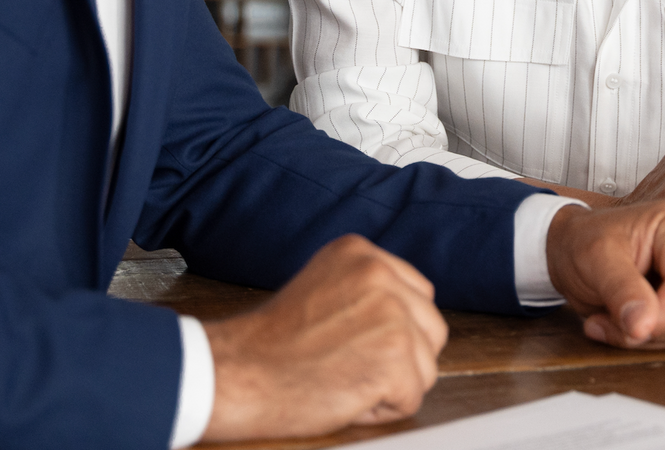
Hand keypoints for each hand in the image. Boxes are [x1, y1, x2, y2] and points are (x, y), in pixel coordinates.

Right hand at [200, 234, 446, 441]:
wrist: (233, 374)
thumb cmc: (269, 344)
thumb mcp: (322, 288)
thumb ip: (367, 291)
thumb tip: (411, 312)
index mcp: (363, 253)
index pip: (418, 296)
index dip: (393, 331)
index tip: (353, 343)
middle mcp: (381, 275)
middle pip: (430, 329)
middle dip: (400, 358)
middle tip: (346, 365)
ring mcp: (391, 315)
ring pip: (426, 366)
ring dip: (390, 385)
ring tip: (341, 377)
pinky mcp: (393, 359)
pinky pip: (411, 398)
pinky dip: (380, 410)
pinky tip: (342, 395)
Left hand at [545, 198, 664, 348]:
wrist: (571, 249)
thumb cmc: (583, 242)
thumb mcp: (594, 259)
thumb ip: (621, 290)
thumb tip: (644, 326)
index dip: (664, 315)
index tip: (629, 327)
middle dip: (657, 328)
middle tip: (612, 322)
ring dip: (653, 335)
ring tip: (614, 320)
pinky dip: (653, 337)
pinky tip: (626, 321)